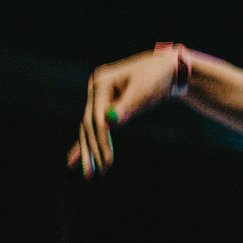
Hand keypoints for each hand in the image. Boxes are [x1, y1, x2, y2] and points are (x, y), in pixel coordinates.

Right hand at [66, 50, 179, 178]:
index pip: (97, 118)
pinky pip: (95, 126)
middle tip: (95, 174)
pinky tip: (75, 159)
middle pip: (89, 124)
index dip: (102, 141)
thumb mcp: (146, 89)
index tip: (107, 161)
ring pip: (90, 127)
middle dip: (93, 150)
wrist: (167, 68)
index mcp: (102, 82)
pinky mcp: (106, 104)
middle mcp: (96, 88)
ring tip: (89, 174)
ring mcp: (99, 96)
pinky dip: (88, 142)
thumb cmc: (158, 76)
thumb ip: (129, 105)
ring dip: (90, 150)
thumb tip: (111, 121)